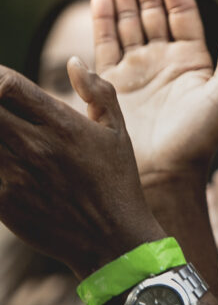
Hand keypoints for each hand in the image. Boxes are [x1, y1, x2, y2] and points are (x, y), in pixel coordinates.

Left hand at [0, 62, 162, 276]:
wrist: (113, 242)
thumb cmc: (117, 184)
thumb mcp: (119, 134)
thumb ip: (99, 92)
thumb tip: (74, 63)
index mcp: (63, 125)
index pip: (7, 83)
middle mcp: (37, 147)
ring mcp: (17, 175)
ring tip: (3, 137)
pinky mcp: (4, 202)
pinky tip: (3, 161)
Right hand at [92, 0, 217, 186]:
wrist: (164, 176)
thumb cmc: (199, 141)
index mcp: (193, 60)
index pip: (181, 11)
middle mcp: (163, 60)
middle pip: (151, 8)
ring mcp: (137, 69)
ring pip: (128, 19)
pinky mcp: (112, 82)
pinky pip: (106, 42)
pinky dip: (103, 17)